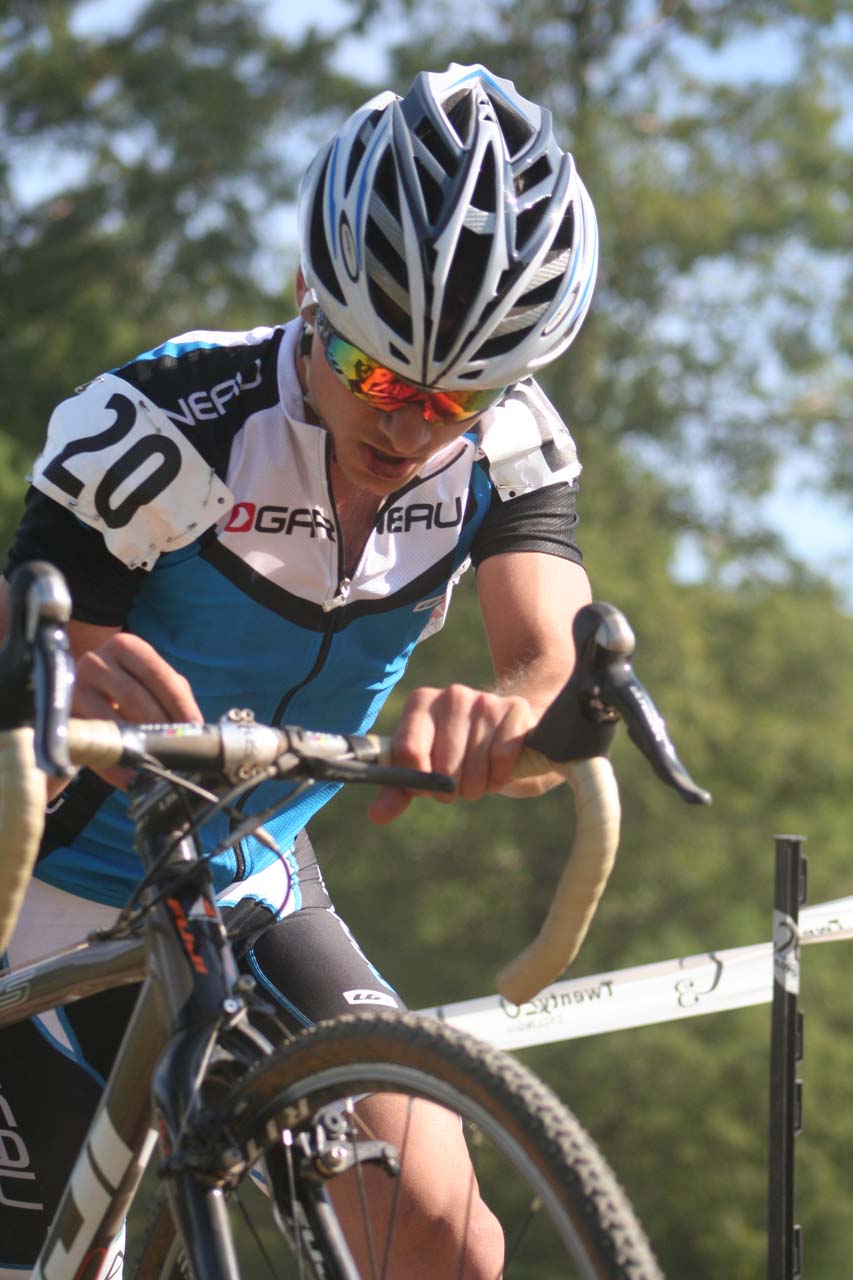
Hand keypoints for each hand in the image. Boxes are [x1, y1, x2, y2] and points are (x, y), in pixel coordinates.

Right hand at [73, 633, 201, 788]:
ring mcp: (75, 685)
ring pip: (112, 718)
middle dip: (160, 727)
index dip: (180, 705)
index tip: (195, 730)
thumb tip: (196, 729)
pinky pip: (93, 741)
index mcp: (127, 646)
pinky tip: (130, 776)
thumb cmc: (127, 686)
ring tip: (158, 765)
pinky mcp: (63, 713)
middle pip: (135, 697)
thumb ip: (175, 696)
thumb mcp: (151, 682)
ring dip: (138, 745)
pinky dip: (114, 763)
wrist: (82, 691)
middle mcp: (96, 659)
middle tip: (178, 751)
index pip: (159, 675)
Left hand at [368, 683, 536, 824]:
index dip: (417, 781)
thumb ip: (398, 791)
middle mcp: (451, 695)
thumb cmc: (457, 753)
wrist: (507, 732)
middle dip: (450, 790)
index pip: (408, 750)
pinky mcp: (514, 709)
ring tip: (478, 776)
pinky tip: (497, 769)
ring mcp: (484, 700)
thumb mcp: (423, 770)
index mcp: (420, 703)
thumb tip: (377, 814)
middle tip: (457, 783)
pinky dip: (499, 776)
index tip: (427, 786)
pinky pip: (501, 759)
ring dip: (477, 786)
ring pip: (473, 766)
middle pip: (443, 767)